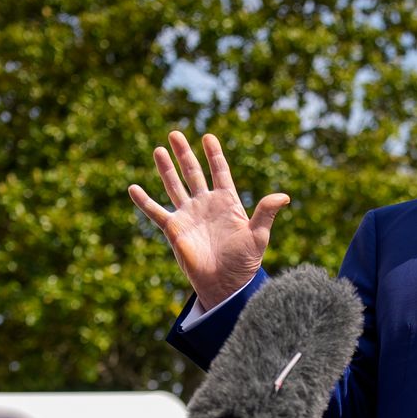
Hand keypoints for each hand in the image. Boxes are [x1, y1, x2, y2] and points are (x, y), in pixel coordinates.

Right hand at [128, 131, 289, 309]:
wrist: (225, 284)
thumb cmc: (244, 262)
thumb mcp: (258, 236)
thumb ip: (266, 213)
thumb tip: (284, 196)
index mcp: (227, 202)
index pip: (219, 171)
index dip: (214, 154)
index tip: (208, 137)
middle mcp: (206, 205)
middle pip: (193, 172)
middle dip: (184, 153)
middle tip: (175, 134)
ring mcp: (188, 215)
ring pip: (174, 186)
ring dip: (166, 169)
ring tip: (159, 149)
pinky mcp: (174, 229)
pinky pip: (156, 212)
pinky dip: (144, 201)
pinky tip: (132, 188)